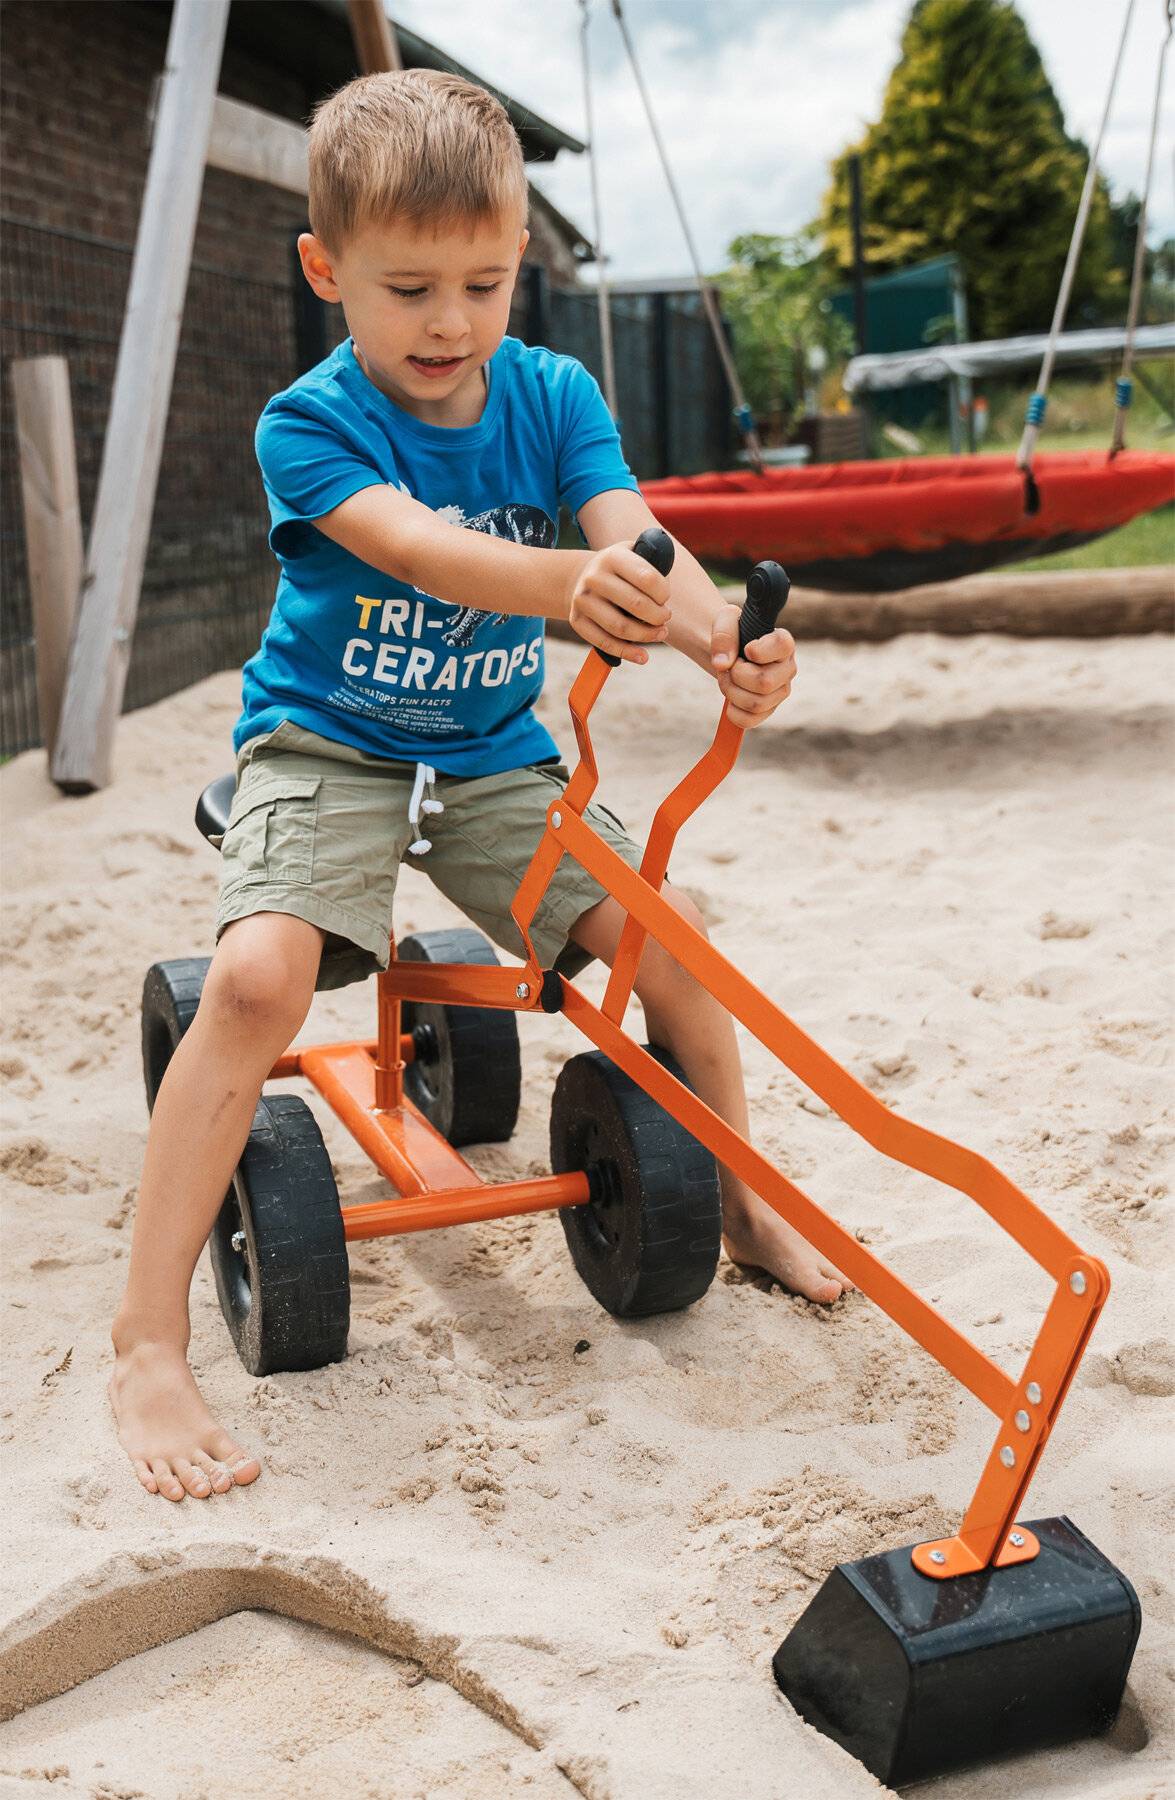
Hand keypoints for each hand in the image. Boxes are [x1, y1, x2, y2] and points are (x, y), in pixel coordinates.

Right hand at [568, 542, 671, 663]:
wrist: (582, 577)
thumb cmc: (620, 570)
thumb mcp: (634, 554)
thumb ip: (654, 563)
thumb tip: (666, 594)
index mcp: (613, 557)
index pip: (647, 578)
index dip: (663, 593)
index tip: (665, 598)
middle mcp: (594, 577)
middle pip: (636, 604)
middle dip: (658, 616)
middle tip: (665, 618)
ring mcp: (583, 600)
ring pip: (621, 627)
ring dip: (646, 635)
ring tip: (660, 634)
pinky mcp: (577, 620)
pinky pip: (605, 643)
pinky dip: (627, 652)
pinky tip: (643, 656)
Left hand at [710, 606, 796, 727]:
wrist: (727, 651)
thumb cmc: (731, 633)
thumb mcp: (724, 621)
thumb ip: (724, 635)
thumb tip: (723, 664)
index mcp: (783, 643)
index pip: (782, 647)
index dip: (760, 651)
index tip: (747, 649)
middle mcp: (788, 668)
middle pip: (764, 683)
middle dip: (736, 676)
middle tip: (728, 666)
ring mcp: (780, 691)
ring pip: (756, 703)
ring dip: (731, 691)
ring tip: (726, 678)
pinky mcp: (768, 709)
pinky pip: (750, 720)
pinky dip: (733, 712)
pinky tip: (729, 699)